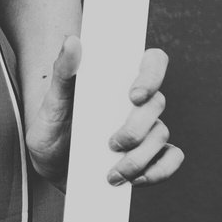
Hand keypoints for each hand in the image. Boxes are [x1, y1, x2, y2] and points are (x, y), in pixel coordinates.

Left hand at [24, 38, 184, 186]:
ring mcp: (145, 130)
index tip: (134, 95)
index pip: (152, 62)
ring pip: (161, 134)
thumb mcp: (51, 102)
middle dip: (136, 128)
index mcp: (117, 82)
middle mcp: (136, 104)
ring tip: (112, 174)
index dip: (152, 74)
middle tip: (111, 144)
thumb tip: (72, 41)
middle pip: (157, 104)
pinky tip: (135, 180)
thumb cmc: (51, 128)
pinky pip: (171, 159)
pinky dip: (160, 170)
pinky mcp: (150, 157)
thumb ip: (62, 73)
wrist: (49, 168)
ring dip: (140, 157)